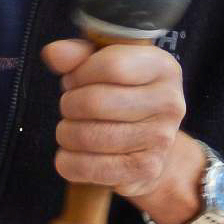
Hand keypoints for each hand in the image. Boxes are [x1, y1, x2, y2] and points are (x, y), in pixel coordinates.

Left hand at [42, 39, 185, 198]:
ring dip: (67, 132)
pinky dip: (69, 161)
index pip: (111, 66)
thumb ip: (76, 54)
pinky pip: (90, 167)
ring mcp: (161, 138)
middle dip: (69, 104)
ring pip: (88, 136)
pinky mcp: (146, 169)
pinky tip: (73, 152)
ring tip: (73, 127)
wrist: (149, 138)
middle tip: (71, 106)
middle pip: (95, 102)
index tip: (74, 80)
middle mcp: (169, 102)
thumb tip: (54, 54)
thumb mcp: (101, 63)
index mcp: (162, 67)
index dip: (80, 73)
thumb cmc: (121, 93)